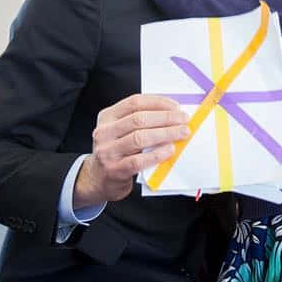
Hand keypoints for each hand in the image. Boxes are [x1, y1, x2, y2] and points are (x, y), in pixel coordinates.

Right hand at [73, 95, 189, 205]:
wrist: (98, 179)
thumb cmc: (116, 152)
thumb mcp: (120, 131)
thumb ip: (139, 121)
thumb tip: (172, 113)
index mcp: (108, 117)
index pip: (134, 103)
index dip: (158, 103)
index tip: (176, 107)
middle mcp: (105, 132)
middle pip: (139, 119)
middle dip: (166, 118)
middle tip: (184, 120)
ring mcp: (107, 151)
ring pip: (140, 138)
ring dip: (165, 134)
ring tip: (181, 133)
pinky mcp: (114, 170)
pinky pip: (139, 160)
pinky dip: (157, 154)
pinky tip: (169, 150)